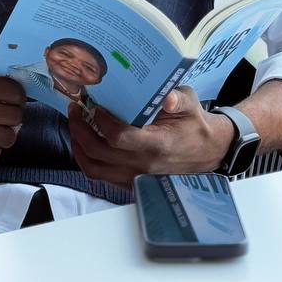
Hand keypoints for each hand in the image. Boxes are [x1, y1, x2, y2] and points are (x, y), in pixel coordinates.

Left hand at [66, 88, 234, 188]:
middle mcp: (142, 166)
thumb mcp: (191, 104)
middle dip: (80, 129)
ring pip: (94, 168)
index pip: (119, 138)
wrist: (206, 151)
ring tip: (75, 124)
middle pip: (99, 153)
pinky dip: (86, 160)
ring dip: (78, 146)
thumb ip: (179, 98)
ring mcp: (135, 178)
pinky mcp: (131, 183)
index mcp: (156, 145)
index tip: (94, 104)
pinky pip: (100, 176)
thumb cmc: (194, 124)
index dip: (101, 121)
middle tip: (74, 108)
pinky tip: (84, 142)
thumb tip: (168, 97)